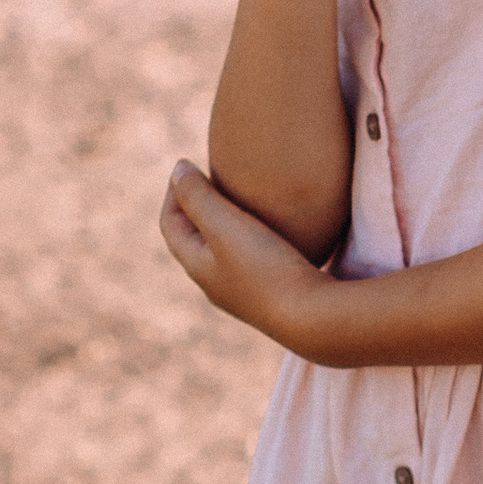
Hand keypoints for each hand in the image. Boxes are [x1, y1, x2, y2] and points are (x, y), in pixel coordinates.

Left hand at [160, 158, 334, 346]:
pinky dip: (247, 239)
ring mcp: (243, 294)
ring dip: (222, 224)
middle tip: (211, 178)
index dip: (174, 191)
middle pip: (192, 239)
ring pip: (221, 252)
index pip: (170, 224)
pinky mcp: (270, 297)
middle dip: (195, 206)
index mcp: (197, 266)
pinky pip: (247, 261)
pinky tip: (271, 232)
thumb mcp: (226, 225)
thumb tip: (177, 169)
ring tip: (239, 201)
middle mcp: (215, 284)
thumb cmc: (266, 268)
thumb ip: (198, 196)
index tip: (190, 164)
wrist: (312, 319)